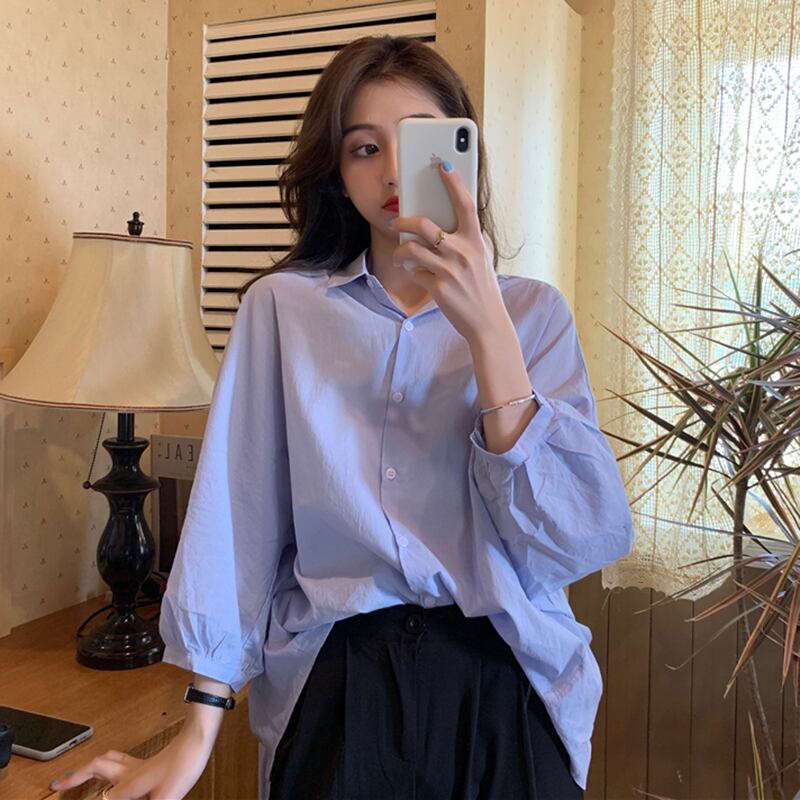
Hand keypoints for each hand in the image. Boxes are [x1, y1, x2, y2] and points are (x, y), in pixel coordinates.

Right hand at [48, 726, 212, 799]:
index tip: (67, 791)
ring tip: (79, 772)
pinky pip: (123, 760)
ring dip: (92, 765)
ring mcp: (140, 764)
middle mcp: (130, 771)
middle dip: (76, 776)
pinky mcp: (151, 761)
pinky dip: (111, 763)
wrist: (198, 740)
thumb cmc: (184, 765)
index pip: (104, 799)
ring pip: (109, 759)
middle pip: (97, 767)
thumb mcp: (167, 797)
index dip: (87, 796)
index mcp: (129, 783)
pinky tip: (116, 771)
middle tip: (59, 784)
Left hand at [389, 161, 509, 343]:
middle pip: (424, 225)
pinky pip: (415, 273)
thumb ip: (462, 241)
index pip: (465, 204)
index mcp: (476, 241)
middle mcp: (463, 253)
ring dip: (400, 251)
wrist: (487, 323)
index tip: (443, 164)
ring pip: (412, 250)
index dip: (454, 182)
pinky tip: (413, 274)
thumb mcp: (480, 260)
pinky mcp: (438, 288)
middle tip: (396, 222)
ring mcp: (450, 271)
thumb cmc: (481, 288)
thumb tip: (435, 225)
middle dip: (404, 221)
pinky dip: (411, 272)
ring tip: (399, 255)